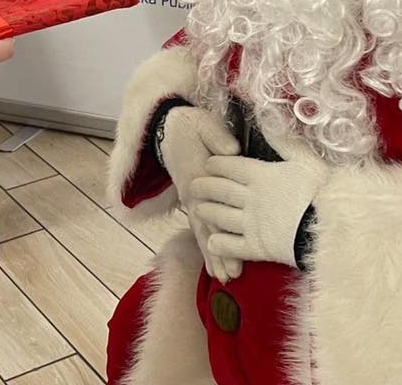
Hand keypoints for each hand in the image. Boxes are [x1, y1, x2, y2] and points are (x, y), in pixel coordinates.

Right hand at [158, 106, 241, 281]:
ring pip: (203, 232)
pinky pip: (199, 227)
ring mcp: (190, 200)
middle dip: (219, 252)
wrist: (167, 127)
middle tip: (232, 276)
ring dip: (213, 255)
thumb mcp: (204, 124)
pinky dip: (207, 245)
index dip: (223, 230)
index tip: (234, 248)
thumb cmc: (191, 125)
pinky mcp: (192, 201)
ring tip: (225, 278)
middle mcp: (192, 195)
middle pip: (207, 227)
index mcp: (197, 177)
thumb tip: (233, 151)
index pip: (211, 208)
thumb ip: (218, 138)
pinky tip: (214, 264)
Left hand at [191, 153, 328, 270]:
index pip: (229, 166)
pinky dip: (219, 243)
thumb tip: (270, 121)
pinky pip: (230, 245)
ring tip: (198, 210)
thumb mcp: (306, 160)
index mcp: (260, 174)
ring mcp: (250, 223)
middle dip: (204, 186)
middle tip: (193, 186)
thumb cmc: (322, 191)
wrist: (331, 228)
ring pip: (219, 216)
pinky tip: (213, 242)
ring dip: (206, 212)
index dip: (216, 164)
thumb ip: (285, 142)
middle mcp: (249, 197)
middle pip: (219, 190)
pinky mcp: (256, 248)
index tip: (208, 164)